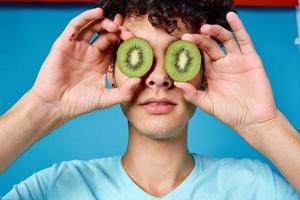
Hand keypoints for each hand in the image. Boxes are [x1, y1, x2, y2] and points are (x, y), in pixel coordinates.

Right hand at [29, 8, 139, 120]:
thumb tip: (139, 81)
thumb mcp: (106, 99)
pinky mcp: (64, 44)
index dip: (124, 41)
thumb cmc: (79, 103)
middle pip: (106, 35)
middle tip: (125, 29)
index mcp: (101, 64)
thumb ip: (124, 92)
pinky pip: (75, 26)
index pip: (115, 47)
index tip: (133, 38)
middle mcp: (90, 53)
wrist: (56, 105)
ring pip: (92, 27)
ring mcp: (77, 47)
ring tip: (114, 24)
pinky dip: (86, 17)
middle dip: (117, 30)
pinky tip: (97, 13)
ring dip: (104, 23)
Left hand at [174, 12, 277, 133]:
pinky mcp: (251, 59)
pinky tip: (232, 18)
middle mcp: (222, 64)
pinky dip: (239, 28)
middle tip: (189, 36)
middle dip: (199, 39)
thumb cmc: (229, 113)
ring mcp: (237, 60)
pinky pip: (245, 40)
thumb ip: (192, 94)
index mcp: (211, 72)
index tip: (181, 43)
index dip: (191, 48)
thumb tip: (177, 83)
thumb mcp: (207, 104)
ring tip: (205, 28)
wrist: (252, 119)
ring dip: (215, 31)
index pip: (199, 55)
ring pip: (225, 39)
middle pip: (210, 45)